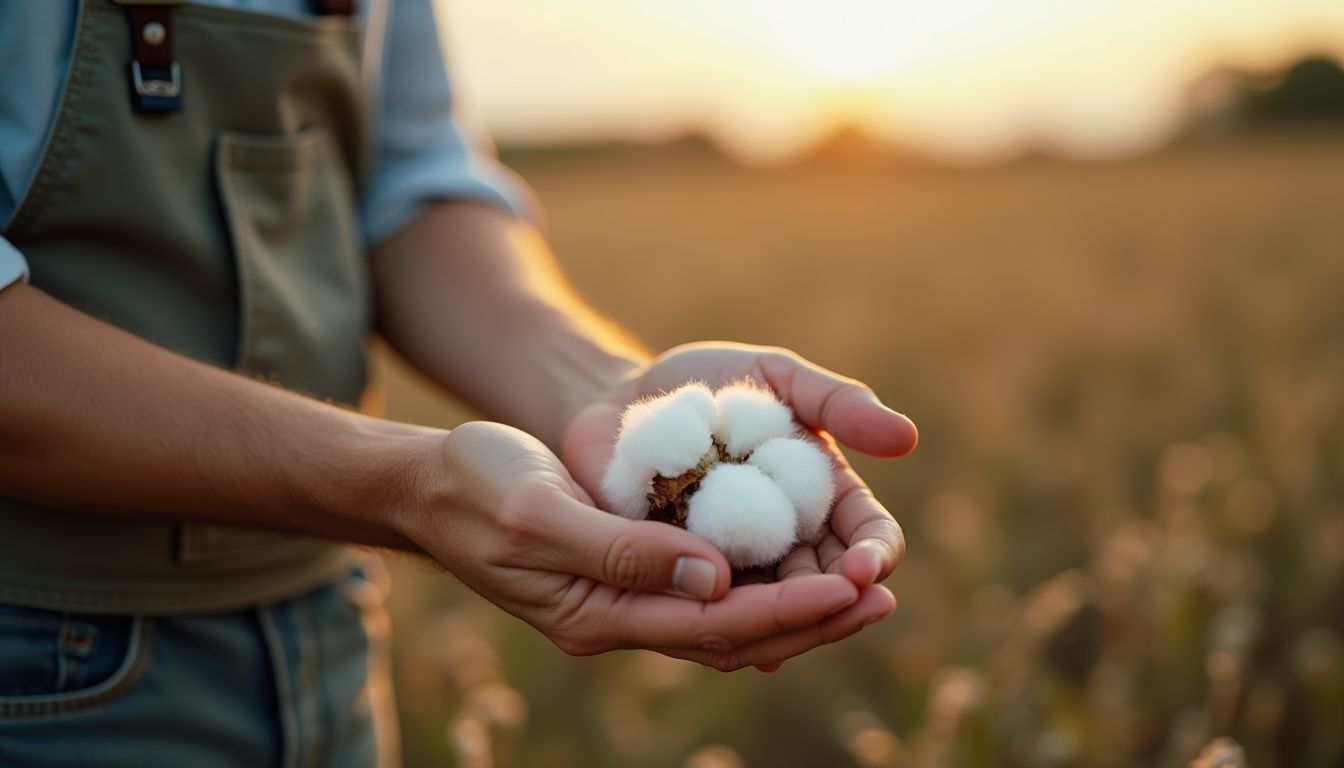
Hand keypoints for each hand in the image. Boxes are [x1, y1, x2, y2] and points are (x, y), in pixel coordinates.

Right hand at [401, 421, 873, 670]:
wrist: (433, 486)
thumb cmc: (477, 487)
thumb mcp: (539, 511)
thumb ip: (622, 551)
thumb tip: (713, 580)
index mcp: (599, 614)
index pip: (713, 625)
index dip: (787, 611)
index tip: (851, 589)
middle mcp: (620, 621)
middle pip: (734, 636)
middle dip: (812, 620)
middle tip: (884, 596)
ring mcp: (624, 603)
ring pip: (729, 621)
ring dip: (798, 608)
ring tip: (864, 587)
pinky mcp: (628, 576)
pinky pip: (709, 595)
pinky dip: (762, 586)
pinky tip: (802, 565)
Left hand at [561, 342, 917, 665]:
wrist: (624, 397)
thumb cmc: (713, 381)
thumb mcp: (777, 376)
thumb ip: (837, 402)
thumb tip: (907, 437)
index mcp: (826, 501)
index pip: (870, 541)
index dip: (873, 558)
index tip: (861, 565)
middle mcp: (789, 546)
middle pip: (828, 592)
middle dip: (834, 604)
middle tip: (827, 605)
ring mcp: (736, 569)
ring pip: (769, 616)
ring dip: (778, 624)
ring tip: (773, 622)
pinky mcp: (680, 583)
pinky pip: (702, 616)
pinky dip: (711, 623)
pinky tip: (712, 624)